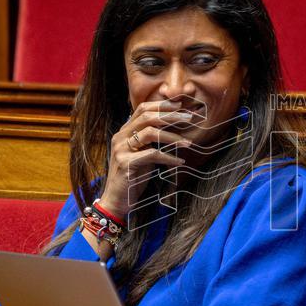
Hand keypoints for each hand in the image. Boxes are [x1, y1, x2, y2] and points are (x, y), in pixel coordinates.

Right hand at [97, 99, 190, 222]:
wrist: (116, 200)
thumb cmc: (133, 177)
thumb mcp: (142, 154)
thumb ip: (151, 141)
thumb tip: (173, 127)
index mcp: (124, 132)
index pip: (142, 109)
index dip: (161, 105)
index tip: (180, 105)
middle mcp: (120, 137)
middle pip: (147, 116)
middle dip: (170, 116)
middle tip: (188, 118)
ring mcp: (121, 149)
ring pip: (149, 133)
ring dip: (172, 136)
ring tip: (188, 142)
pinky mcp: (126, 164)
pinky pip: (152, 155)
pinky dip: (168, 157)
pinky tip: (179, 161)